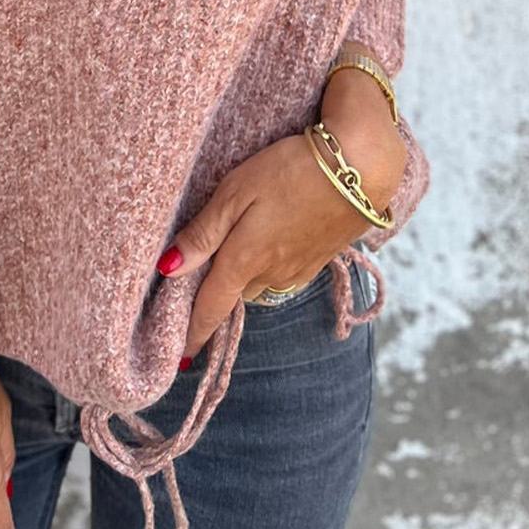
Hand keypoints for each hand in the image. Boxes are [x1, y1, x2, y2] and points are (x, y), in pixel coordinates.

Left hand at [157, 70, 406, 360]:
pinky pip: (282, 275)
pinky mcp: (320, 259)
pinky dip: (267, 267)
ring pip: (259, 284)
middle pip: (234, 295)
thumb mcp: (236, 192)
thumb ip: (203, 232)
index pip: (210, 309)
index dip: (193, 335)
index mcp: (244, 260)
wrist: (360, 168)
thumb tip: (168, 269)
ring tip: (233, 253)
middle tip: (196, 284)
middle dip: (216, 296)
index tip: (178, 361)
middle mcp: (271, 274)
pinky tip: (268, 241)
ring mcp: (299, 269)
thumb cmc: (290, 171)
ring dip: (243, 278)